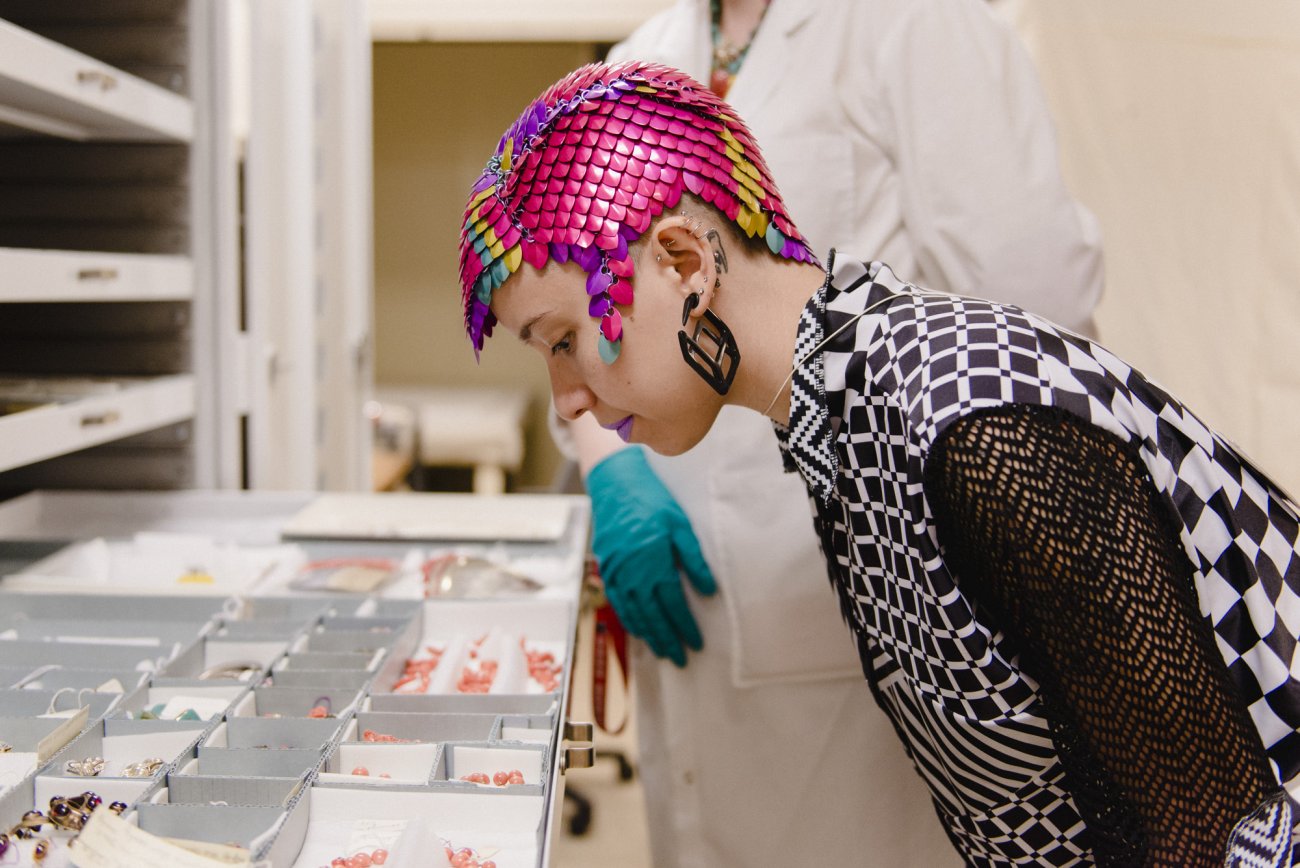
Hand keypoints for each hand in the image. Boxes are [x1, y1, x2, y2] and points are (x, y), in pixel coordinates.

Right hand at [586, 447, 716, 665]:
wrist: (615, 484)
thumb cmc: (653, 501)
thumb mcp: (680, 525)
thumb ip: (694, 559)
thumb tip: (709, 590)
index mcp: (653, 561)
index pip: (673, 603)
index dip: (685, 626)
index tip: (697, 643)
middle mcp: (632, 572)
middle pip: (652, 615)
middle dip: (667, 639)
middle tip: (680, 659)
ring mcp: (616, 572)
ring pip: (633, 613)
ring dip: (649, 635)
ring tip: (663, 652)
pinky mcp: (606, 568)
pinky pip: (617, 602)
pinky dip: (629, 619)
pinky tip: (639, 630)